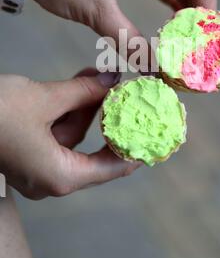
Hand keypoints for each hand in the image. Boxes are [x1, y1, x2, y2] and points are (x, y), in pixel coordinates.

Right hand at [0, 69, 139, 199]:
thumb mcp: (44, 99)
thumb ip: (83, 91)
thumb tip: (113, 80)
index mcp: (59, 177)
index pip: (111, 168)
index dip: (135, 150)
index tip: (156, 134)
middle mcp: (49, 179)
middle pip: (91, 150)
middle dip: (109, 118)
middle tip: (129, 97)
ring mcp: (36, 167)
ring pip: (72, 137)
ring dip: (86, 107)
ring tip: (101, 78)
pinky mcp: (26, 153)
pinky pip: (55, 134)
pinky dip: (67, 111)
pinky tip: (80, 85)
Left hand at [27, 0, 216, 50]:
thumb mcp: (97, 11)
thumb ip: (129, 41)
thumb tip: (156, 70)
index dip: (209, 6)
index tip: (207, 37)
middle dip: (198, 12)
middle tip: (200, 44)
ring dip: (183, 11)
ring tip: (188, 41)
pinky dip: (166, 6)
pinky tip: (170, 29)